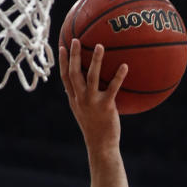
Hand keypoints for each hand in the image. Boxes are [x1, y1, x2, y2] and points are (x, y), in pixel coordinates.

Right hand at [58, 38, 127, 152]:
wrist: (101, 146)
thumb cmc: (95, 130)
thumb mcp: (84, 114)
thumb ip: (82, 99)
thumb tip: (82, 89)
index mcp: (74, 100)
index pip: (65, 77)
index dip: (63, 62)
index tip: (62, 46)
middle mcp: (80, 99)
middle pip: (74, 73)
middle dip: (74, 56)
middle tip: (76, 39)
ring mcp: (92, 103)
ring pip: (91, 77)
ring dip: (95, 61)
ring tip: (100, 46)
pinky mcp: (106, 107)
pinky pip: (113, 88)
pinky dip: (119, 77)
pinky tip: (125, 66)